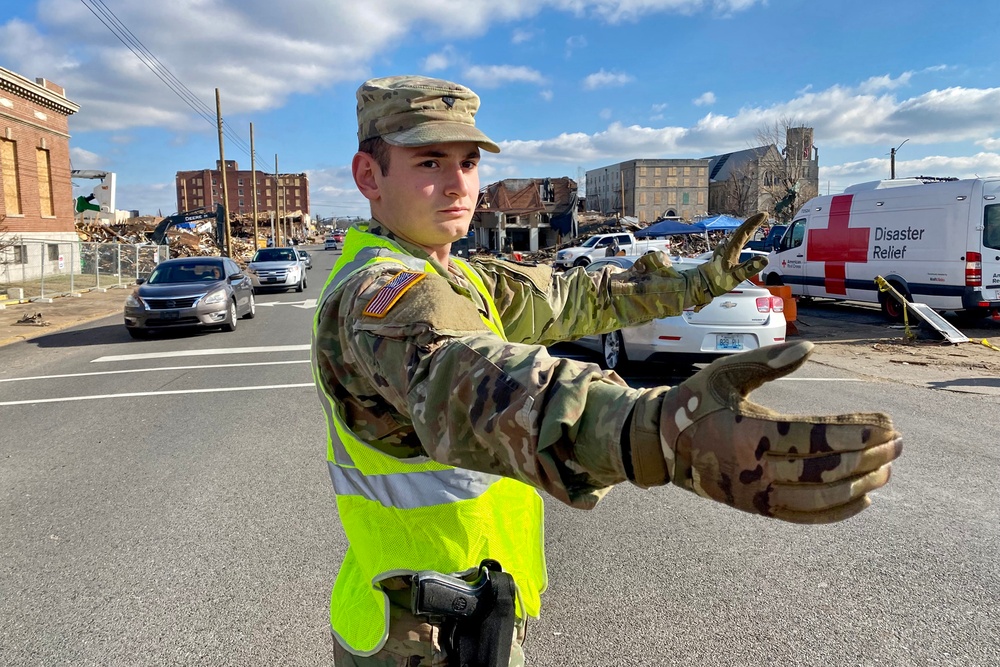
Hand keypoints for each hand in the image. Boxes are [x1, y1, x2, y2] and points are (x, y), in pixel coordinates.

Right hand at [659, 341, 901, 523]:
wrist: (662, 444)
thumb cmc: (698, 401)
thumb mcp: (725, 373)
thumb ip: (766, 361)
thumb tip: (808, 348)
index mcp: (745, 432)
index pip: (812, 438)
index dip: (854, 434)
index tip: (887, 424)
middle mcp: (751, 469)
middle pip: (822, 469)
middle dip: (868, 457)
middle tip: (899, 442)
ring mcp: (753, 494)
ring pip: (818, 497)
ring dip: (859, 485)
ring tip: (887, 469)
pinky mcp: (755, 508)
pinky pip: (802, 517)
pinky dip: (836, 512)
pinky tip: (864, 498)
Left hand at [697, 212, 768, 296]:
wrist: (702, 284)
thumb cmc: (716, 280)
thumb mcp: (735, 276)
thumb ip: (749, 268)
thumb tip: (764, 260)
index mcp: (731, 249)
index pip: (744, 231)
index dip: (754, 222)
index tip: (764, 214)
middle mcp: (728, 246)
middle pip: (741, 230)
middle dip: (752, 223)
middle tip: (763, 216)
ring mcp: (725, 249)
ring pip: (738, 235)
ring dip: (748, 228)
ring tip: (757, 223)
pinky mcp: (724, 254)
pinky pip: (736, 241)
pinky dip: (744, 237)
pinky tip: (747, 238)